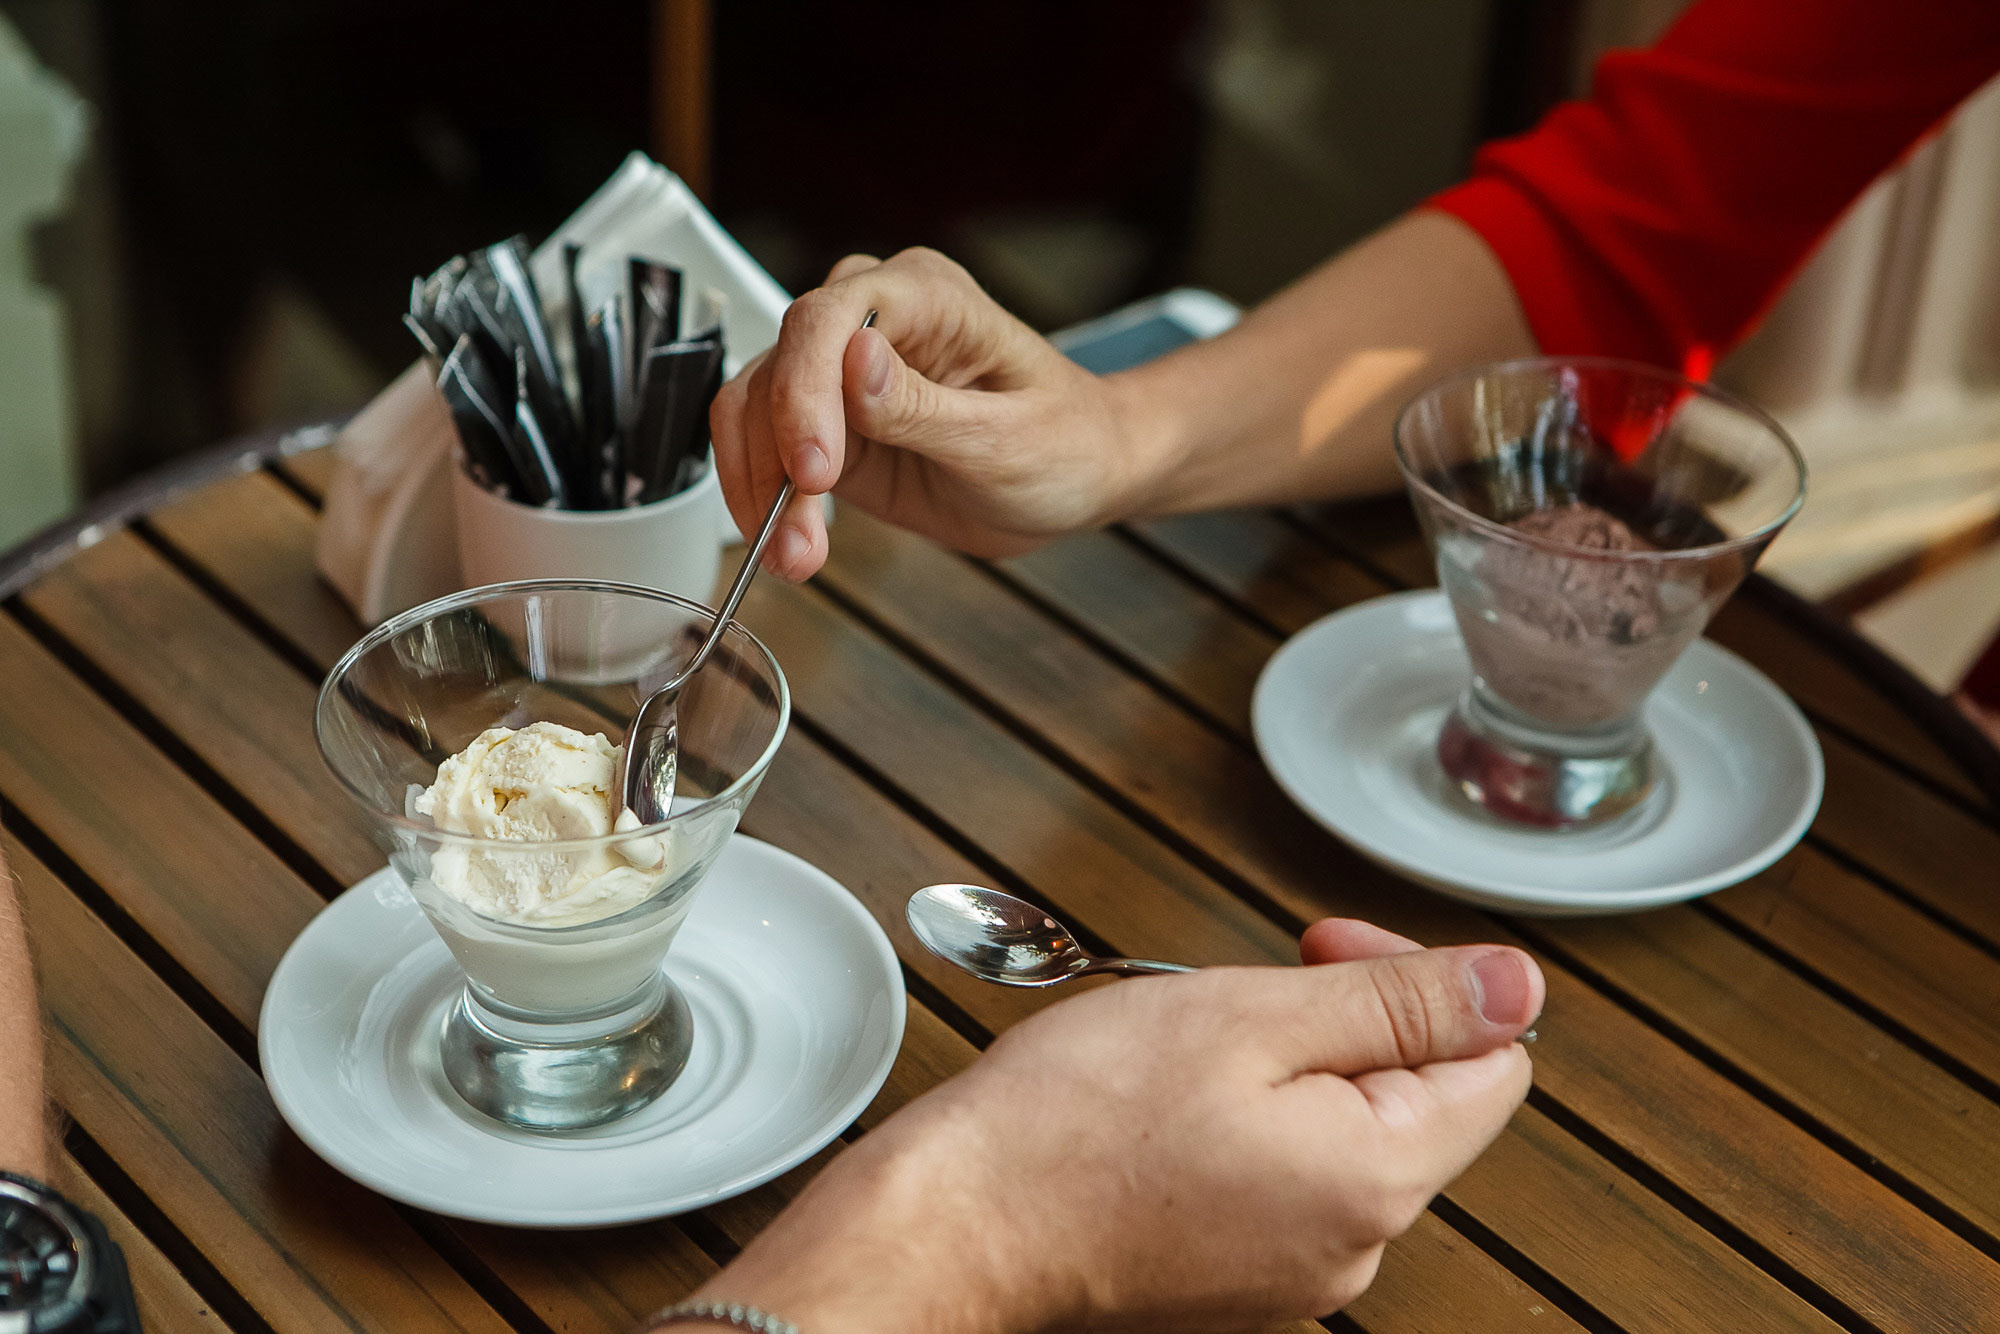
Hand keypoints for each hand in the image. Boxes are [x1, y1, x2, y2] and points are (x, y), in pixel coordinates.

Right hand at [686, 922, 1540, 1332]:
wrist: (957, 1225)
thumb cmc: (1074, 1121)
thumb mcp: (1248, 1016)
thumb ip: (1399, 1001)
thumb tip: (1519, 985)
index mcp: (1377, 1179)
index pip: (1491, 1064)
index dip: (1422, 985)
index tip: (1326, 949)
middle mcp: (1354, 1247)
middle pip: (1413, 1101)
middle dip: (1340, 1023)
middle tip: (1240, 992)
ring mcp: (1295, 1276)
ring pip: (1341, 1135)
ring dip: (1285, 1069)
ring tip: (1185, 1051)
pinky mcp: (1238, 1281)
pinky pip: (1283, 1179)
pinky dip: (1244, 1125)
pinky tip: (1166, 1107)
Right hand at [709, 248, 1141, 579]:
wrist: (1079, 479)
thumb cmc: (1066, 442)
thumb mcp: (1006, 437)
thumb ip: (925, 405)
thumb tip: (854, 358)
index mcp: (926, 295)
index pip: (830, 316)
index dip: (806, 391)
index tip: (815, 469)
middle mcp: (874, 318)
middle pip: (778, 364)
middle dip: (775, 456)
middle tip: (795, 535)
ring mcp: (842, 371)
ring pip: (757, 412)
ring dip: (761, 488)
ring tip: (793, 556)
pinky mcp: (830, 424)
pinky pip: (768, 452)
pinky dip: (766, 501)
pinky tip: (789, 545)